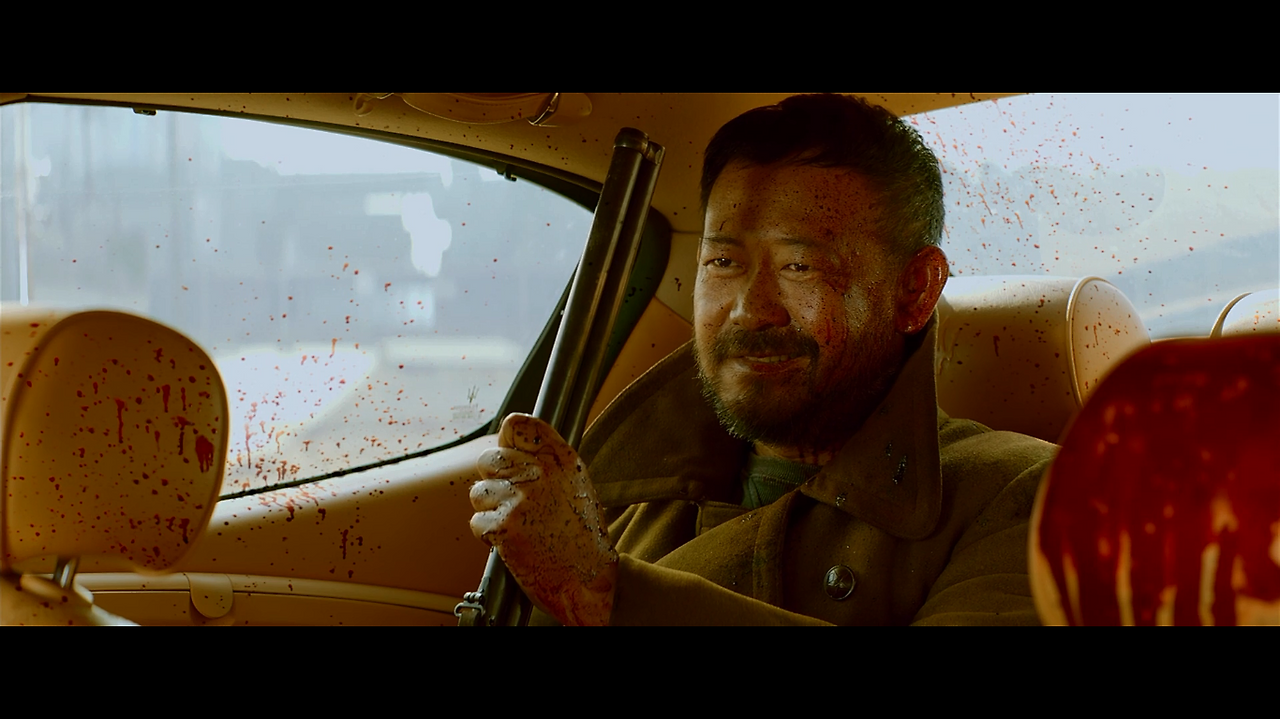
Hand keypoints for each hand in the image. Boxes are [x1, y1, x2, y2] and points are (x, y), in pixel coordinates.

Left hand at [470, 414, 617, 625]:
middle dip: (493, 480)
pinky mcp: (503, 525)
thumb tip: (510, 448)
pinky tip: (513, 542)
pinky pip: (477, 521)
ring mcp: (519, 499)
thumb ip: (546, 465)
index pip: (518, 425)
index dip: (506, 438)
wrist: (588, 580)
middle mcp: (539, 473)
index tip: (507, 450)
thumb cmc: (582, 539)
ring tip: (517, 525)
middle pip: (489, 459)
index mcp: (560, 460)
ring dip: (490, 510)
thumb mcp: (576, 487)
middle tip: (512, 501)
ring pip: (479, 492)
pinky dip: (489, 535)